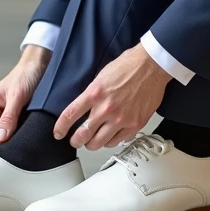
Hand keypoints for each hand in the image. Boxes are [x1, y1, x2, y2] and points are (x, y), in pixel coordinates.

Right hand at [0, 45, 50, 145]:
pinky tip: (27, 136)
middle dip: (3, 144)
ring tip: (24, 139)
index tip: (6, 150)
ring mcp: (2, 119)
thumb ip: (8, 117)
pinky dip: (19, 137)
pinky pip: (13, 134)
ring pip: (3, 139)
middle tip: (17, 146)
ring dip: (12, 141)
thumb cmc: (24, 75)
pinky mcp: (13, 120)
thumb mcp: (16, 96)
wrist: (38, 66)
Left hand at [54, 44, 172, 150]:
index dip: (60, 127)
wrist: (151, 66)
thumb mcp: (101, 76)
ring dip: (93, 144)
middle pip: (83, 135)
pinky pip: (118, 141)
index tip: (58, 132)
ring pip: (100, 143)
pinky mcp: (135, 125)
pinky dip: (111, 141)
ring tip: (92, 141)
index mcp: (94, 93)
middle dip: (76, 141)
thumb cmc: (128, 66)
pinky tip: (110, 137)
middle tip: (75, 141)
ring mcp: (121, 119)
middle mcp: (106, 108)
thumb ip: (91, 94)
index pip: (70, 115)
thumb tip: (82, 108)